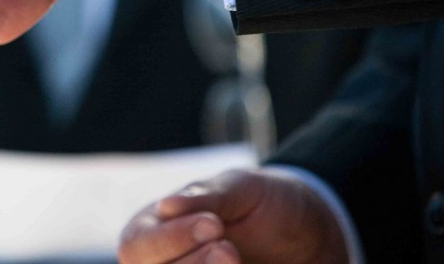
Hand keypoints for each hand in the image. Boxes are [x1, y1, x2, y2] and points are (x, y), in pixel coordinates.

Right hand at [118, 169, 347, 263]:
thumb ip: (203, 196)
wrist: (307, 238)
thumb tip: (164, 206)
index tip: (214, 224)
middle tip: (230, 248)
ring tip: (235, 257)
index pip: (137, 247)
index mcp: (150, 232)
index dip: (171, 239)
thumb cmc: (262, 204)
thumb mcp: (238, 188)